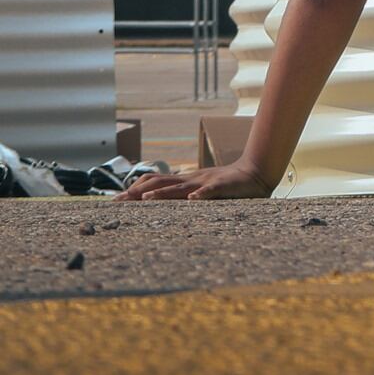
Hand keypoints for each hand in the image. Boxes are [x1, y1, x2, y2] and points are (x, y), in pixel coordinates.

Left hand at [117, 159, 274, 201]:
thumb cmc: (227, 184)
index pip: (154, 181)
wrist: (255, 173)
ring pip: (180, 187)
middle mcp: (191, 180)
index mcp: (185, 181)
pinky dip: (201, 194)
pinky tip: (194, 199)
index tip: (117, 199)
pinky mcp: (222, 186)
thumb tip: (161, 199)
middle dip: (137, 193)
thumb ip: (184, 192)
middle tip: (118, 202)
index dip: (135, 189)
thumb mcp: (201, 187)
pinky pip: (211, 190)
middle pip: (159, 183)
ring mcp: (205, 182)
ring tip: (145, 200)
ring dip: (162, 193)